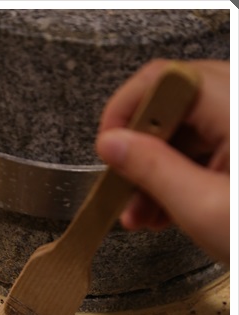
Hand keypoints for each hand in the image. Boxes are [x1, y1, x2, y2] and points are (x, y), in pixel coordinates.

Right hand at [96, 59, 229, 263]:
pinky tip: (162, 210)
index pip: (165, 80)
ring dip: (154, 173)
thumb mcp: (203, 207)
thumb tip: (113, 146)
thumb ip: (152, 170)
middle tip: (121, 188)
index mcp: (236, 108)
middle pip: (171, 108)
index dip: (127, 110)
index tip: (108, 147)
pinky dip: (176, 180)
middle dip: (139, 152)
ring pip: (183, 133)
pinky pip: (201, 152)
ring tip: (140, 213)